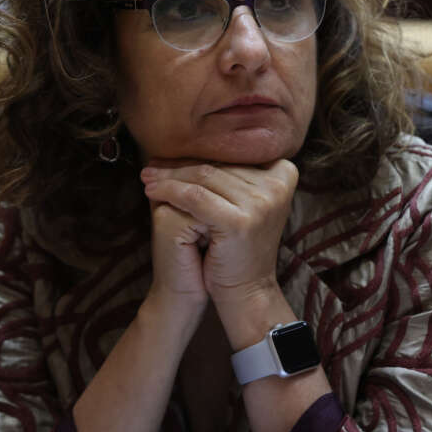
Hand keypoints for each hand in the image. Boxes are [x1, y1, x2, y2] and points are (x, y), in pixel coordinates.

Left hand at [141, 158, 297, 305]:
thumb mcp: (243, 203)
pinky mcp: (240, 220)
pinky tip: (152, 192)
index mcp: (284, 174)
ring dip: (169, 177)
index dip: (200, 153)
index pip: (233, 156)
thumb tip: (191, 140)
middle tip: (151, 165)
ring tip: (147, 177)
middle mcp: (277, 184)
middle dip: (180, 165)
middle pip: (218, 165)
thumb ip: (230, 174)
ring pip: (204, 177)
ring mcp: (262, 202)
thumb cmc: (238, 246)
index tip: (172, 156)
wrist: (246, 290)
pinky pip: (195, 197)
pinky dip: (169, 191)